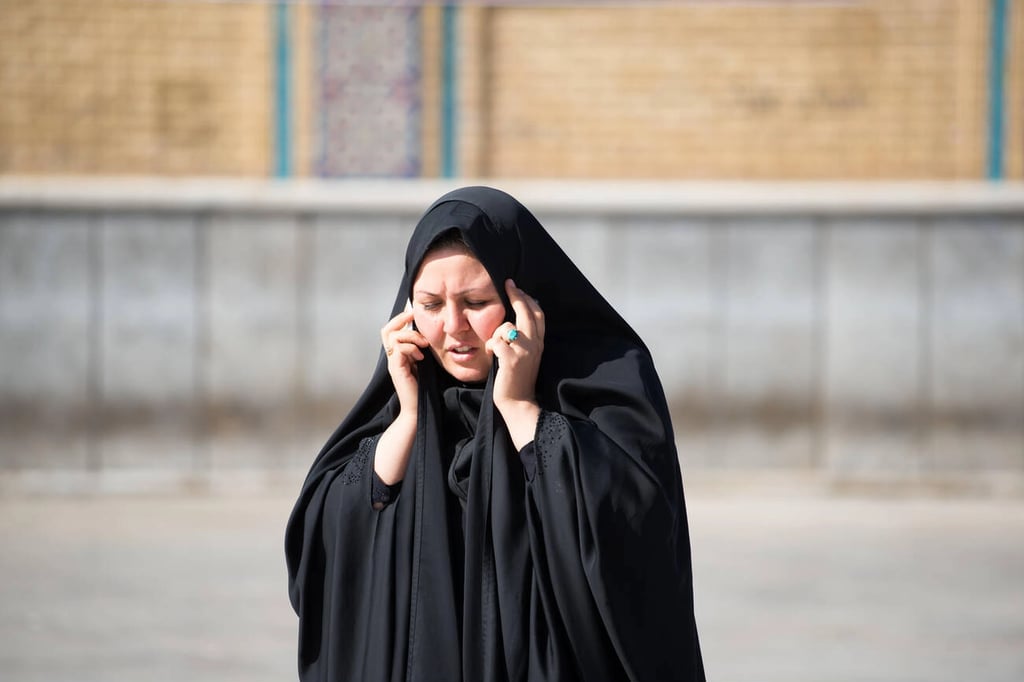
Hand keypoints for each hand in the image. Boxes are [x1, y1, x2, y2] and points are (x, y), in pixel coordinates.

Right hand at [380, 308, 428, 416]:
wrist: (417, 409)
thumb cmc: (422, 389)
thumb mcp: (423, 364)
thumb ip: (420, 351)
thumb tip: (427, 336)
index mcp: (397, 355)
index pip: (391, 331)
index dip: (400, 319)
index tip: (413, 313)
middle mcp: (392, 357)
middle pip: (387, 330)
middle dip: (400, 319)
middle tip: (413, 318)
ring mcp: (393, 363)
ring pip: (393, 337)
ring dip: (411, 337)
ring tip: (423, 346)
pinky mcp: (396, 369)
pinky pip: (399, 349)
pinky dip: (411, 349)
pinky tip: (421, 358)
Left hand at [486, 279, 544, 447]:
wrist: (519, 404)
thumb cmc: (517, 381)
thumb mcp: (526, 356)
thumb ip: (524, 340)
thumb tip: (514, 322)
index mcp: (539, 343)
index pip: (538, 314)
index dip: (528, 299)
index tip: (517, 288)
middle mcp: (535, 345)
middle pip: (527, 312)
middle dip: (517, 295)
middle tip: (508, 284)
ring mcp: (524, 352)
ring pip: (507, 327)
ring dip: (496, 333)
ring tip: (494, 347)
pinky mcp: (511, 360)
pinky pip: (496, 341)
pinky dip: (490, 346)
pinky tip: (490, 355)